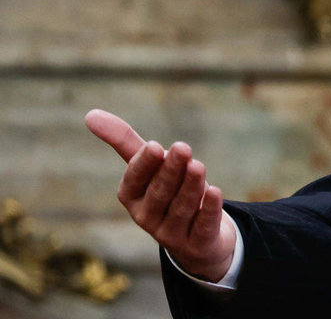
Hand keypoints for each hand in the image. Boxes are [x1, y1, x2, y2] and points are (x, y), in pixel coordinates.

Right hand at [85, 109, 236, 282]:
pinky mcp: (198, 243)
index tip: (154, 146)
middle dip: (171, 171)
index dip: (144, 165)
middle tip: (183, 148)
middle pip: (160, 193)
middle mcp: (148, 217)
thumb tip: (89, 114)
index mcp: (132, 197)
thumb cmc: (166, 190)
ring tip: (198, 166)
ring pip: (181, 208)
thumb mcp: (146, 166)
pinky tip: (215, 191)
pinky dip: (209, 209)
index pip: (134, 181)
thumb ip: (123, 142)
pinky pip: (202, 226)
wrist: (196, 236)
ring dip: (191, 187)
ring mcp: (171, 234)